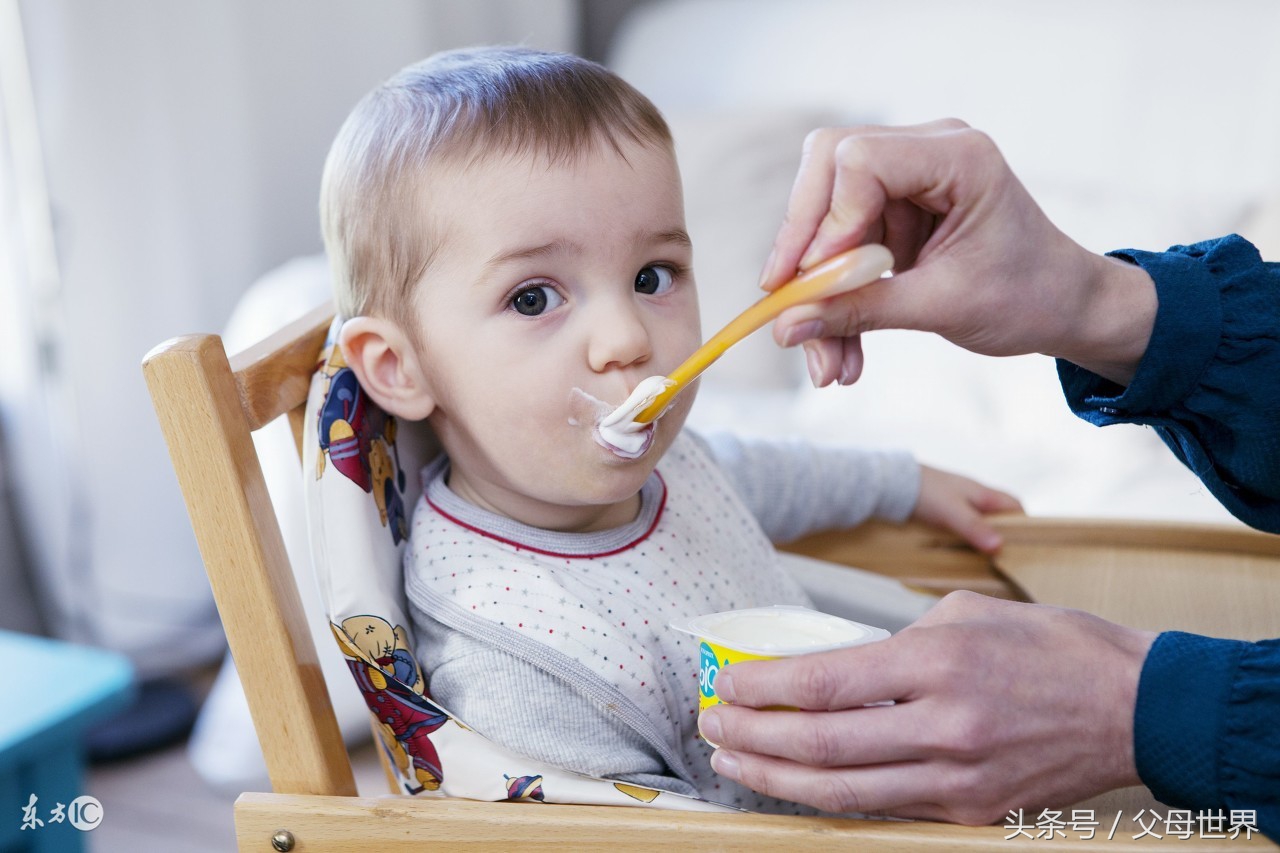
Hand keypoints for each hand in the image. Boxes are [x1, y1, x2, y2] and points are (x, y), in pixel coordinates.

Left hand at [697, 591, 1155, 822]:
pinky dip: (830, 797)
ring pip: (841, 790)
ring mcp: (959, 779)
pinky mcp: (972, 812)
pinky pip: (884, 809)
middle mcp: (943, 725)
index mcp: (936, 661)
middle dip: (750, 737)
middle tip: (710, 725)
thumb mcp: (963, 614)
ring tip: (733, 761)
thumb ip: (890, 643)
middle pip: (819, 744)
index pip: (822, 683)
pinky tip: (796, 784)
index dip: (760, 687)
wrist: (1137, 707)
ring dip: (775, 778)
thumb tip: (828, 668)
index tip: (724, 684)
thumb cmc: (1051, 647)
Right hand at [761, 121, 1156, 387]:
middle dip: (802, 246)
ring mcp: (909, 178)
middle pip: (827, 171)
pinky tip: (839, 349)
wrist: (1064, 308)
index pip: (860, 161)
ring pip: (826, 216)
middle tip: (787, 307)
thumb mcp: (942, 307)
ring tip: (825, 362)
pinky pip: (841, 242)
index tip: (811, 284)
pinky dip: (835, 296)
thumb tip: (788, 326)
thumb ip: (861, 310)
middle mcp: (928, 151)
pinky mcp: (894, 209)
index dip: (825, 222)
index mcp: (958, 157)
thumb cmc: (1029, 297)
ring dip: (817, 288)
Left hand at [912, 465, 1022, 553]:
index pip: (1015, 506)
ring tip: (986, 560)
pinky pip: (963, 525)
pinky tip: (962, 550)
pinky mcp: (944, 511)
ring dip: (983, 538)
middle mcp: (975, 497)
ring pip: (981, 522)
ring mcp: (959, 503)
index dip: (1024, 524)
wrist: (893, 483)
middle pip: (999, 517)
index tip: (1026, 546)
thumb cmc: (925, 493)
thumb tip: (1000, 546)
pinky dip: (967, 537)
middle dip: (1004, 535)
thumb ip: (975, 527)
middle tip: (1006, 558)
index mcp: (983, 493)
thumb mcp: (952, 512)